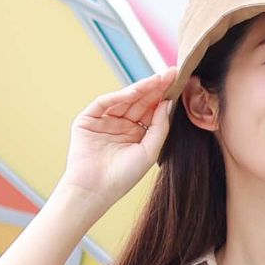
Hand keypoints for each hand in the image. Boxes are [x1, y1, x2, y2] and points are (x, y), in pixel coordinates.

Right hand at [58, 71, 173, 210]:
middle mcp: (121, 124)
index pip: (151, 109)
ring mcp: (104, 121)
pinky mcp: (87, 120)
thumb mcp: (149, 150)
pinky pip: (104, 103)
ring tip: (157, 80)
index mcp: (136, 133)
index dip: (163, 96)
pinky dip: (118, 96)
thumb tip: (168, 102)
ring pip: (124, 99)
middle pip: (140, 101)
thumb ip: (160, 126)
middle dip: (155, 88)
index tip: (178, 83)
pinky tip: (134, 93)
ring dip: (140, 89)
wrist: (95, 191)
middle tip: (170, 74)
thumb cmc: (123, 177)